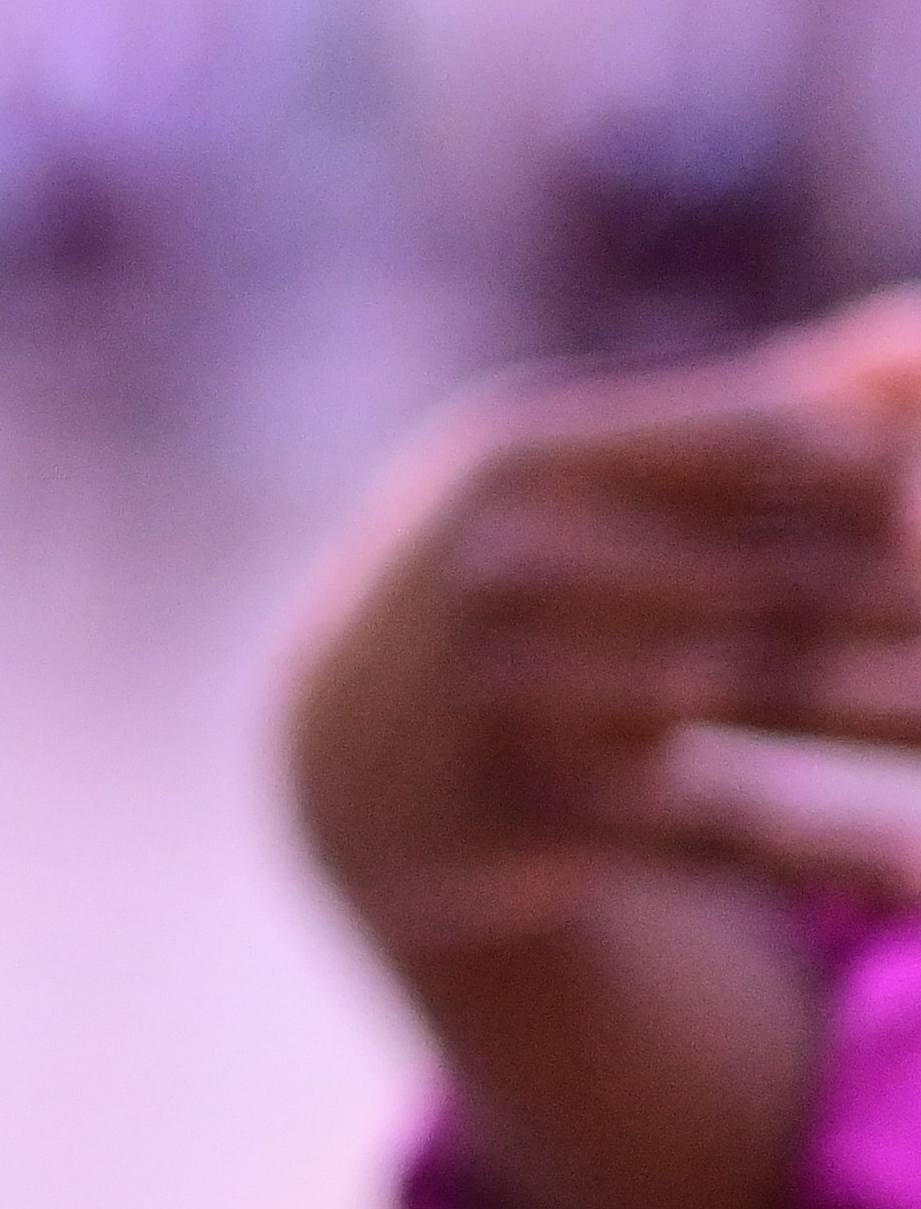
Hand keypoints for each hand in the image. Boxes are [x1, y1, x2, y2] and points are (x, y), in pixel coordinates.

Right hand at [293, 293, 920, 953]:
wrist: (345, 754)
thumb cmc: (518, 578)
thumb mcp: (584, 474)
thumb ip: (760, 408)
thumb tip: (917, 337)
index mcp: (528, 454)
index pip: (772, 437)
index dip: (899, 472)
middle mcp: (511, 561)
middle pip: (788, 571)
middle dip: (916, 598)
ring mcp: (515, 689)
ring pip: (773, 689)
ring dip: (907, 702)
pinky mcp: (538, 809)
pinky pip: (719, 824)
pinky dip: (831, 848)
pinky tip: (915, 871)